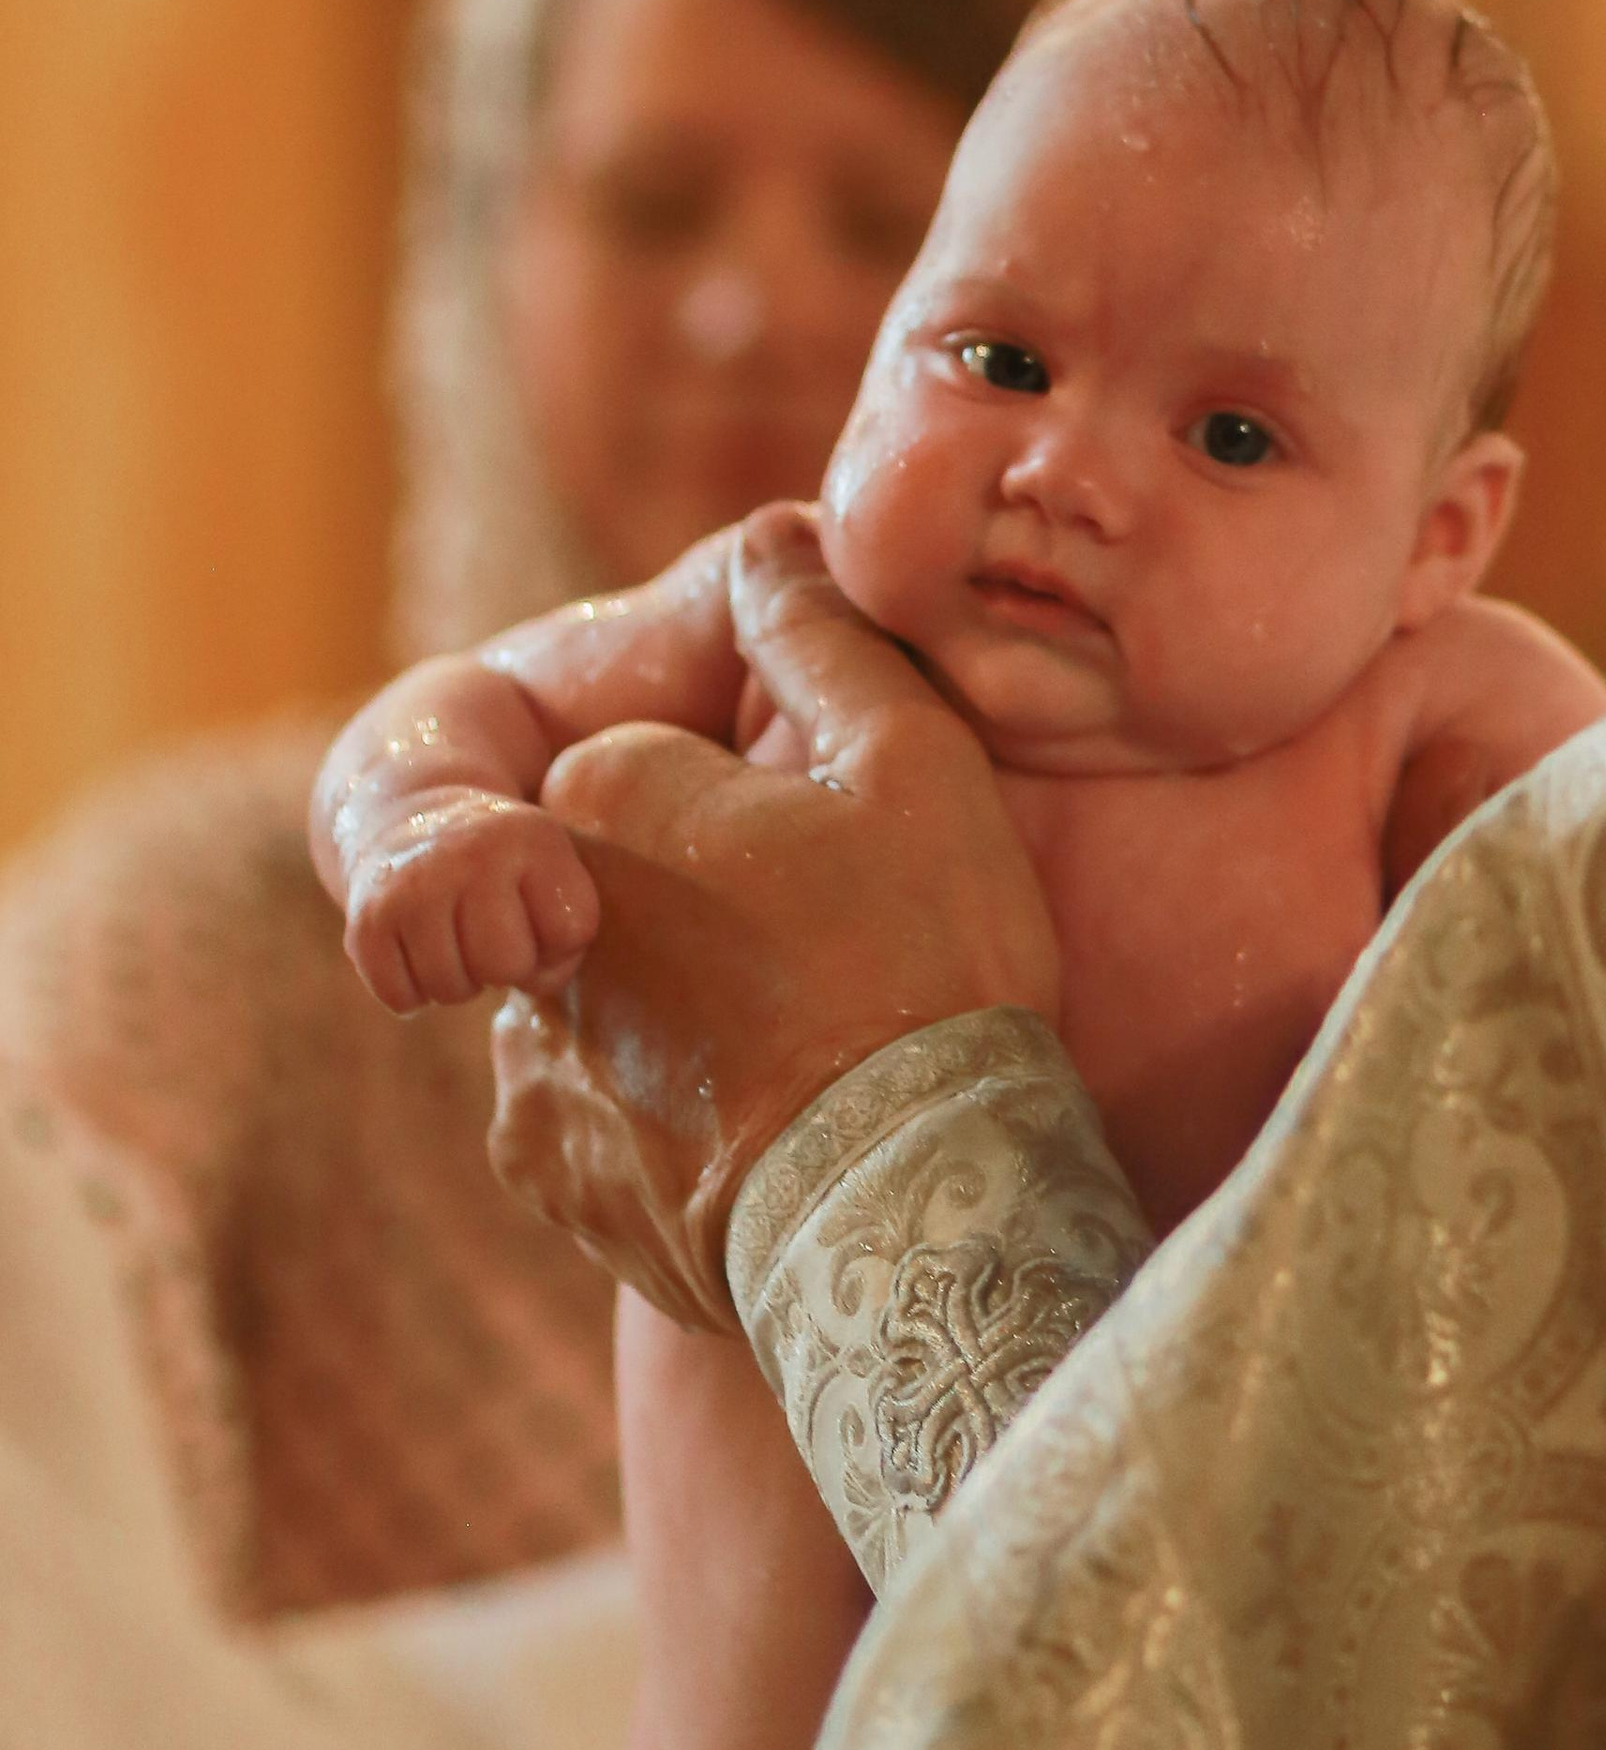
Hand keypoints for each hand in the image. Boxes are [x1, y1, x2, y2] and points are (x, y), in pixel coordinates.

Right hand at [343, 793, 600, 1011]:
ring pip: (452, 990)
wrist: (407, 818)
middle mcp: (471, 853)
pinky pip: (401, 998)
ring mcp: (413, 886)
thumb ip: (567, 938)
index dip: (557, 942)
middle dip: (504, 969)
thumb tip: (530, 984)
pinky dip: (411, 993)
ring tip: (453, 941)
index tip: (536, 919)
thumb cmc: (499, 870)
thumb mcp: (550, 874)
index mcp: (532, 837)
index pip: (570, 931)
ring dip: (457, 983)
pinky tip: (416, 951)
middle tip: (489, 940)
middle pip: (506, 965)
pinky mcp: (367, 920)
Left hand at [488, 506, 1057, 1328]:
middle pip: (627, 880)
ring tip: (807, 1057)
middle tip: (838, 961)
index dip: (767, 809)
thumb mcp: (915, 759)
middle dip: (710, 906)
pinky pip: (599, 1112)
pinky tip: (763, 1130)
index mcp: (607, 799)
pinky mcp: (555, 1171)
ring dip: (677, 1010)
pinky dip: (664, 1115)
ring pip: (606, 993)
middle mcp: (537, 922)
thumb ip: (826, 636)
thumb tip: (775, 541)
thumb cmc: (926, 961)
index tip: (846, 867)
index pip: (666, 761)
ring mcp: (536, 1055)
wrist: (913, 1208)